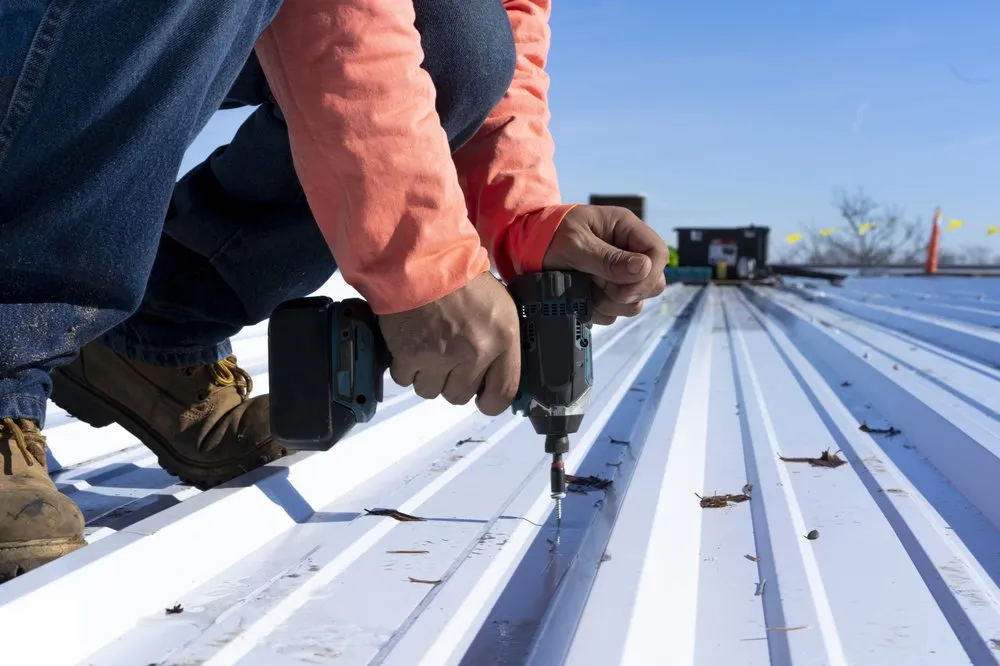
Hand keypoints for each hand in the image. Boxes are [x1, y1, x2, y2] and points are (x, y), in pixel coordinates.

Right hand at [378, 273, 520, 415]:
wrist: (421, 259)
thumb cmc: (460, 279)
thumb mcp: (500, 306)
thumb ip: (502, 343)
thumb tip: (498, 374)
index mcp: (502, 338)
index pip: (503, 393)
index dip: (490, 401)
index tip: (483, 398)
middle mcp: (475, 351)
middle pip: (460, 395)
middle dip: (453, 381)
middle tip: (448, 359)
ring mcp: (441, 355)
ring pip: (431, 391)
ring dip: (428, 376)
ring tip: (429, 348)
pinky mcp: (410, 355)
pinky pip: (406, 379)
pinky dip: (406, 366)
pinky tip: (412, 344)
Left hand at [542, 205, 668, 324]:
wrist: (523, 246)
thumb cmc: (548, 235)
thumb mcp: (575, 243)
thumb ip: (608, 259)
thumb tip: (645, 268)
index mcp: (625, 229)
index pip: (658, 254)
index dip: (648, 276)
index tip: (624, 289)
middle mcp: (626, 252)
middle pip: (653, 283)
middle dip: (628, 293)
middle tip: (598, 288)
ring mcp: (617, 274)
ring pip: (634, 302)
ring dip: (610, 304)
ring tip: (585, 289)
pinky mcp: (605, 292)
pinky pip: (614, 312)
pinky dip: (598, 310)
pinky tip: (580, 297)